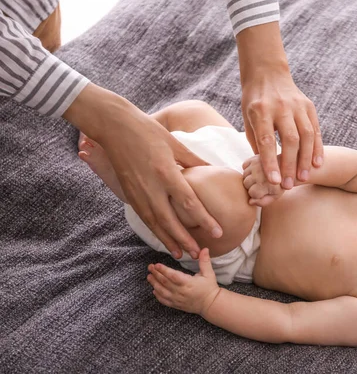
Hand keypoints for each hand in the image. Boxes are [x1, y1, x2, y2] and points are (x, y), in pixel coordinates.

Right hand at [63, 84, 222, 259]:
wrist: (114, 127)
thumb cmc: (147, 131)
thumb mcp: (175, 143)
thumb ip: (194, 160)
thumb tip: (213, 169)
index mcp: (166, 172)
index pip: (189, 203)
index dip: (204, 220)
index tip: (217, 232)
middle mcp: (151, 186)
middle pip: (171, 221)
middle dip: (186, 240)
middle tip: (200, 255)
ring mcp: (137, 192)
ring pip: (155, 223)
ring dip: (169, 241)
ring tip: (182, 255)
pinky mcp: (128, 194)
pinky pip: (144, 217)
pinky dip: (155, 230)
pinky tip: (163, 239)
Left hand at [147, 248, 219, 315]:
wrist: (211, 304)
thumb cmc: (209, 288)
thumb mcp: (209, 273)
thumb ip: (205, 261)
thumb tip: (205, 249)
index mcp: (188, 283)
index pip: (173, 276)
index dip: (164, 270)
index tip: (157, 265)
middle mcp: (181, 292)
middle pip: (165, 282)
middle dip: (156, 274)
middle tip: (150, 267)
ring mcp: (177, 299)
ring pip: (162, 292)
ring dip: (154, 284)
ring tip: (149, 276)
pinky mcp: (176, 305)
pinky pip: (164, 301)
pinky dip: (158, 295)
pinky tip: (154, 290)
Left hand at [237, 23, 323, 190]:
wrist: (267, 72)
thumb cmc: (254, 101)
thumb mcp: (248, 119)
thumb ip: (257, 142)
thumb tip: (265, 168)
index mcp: (261, 110)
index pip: (267, 140)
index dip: (271, 162)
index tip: (274, 182)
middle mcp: (280, 107)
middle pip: (290, 140)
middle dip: (290, 165)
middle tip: (288, 185)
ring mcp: (297, 105)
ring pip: (307, 135)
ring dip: (306, 159)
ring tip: (304, 178)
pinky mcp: (308, 105)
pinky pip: (316, 129)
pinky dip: (317, 148)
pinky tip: (317, 163)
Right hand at [242, 155, 285, 206]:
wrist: (286, 167)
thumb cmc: (280, 184)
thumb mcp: (275, 196)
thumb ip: (262, 202)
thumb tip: (250, 201)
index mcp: (264, 183)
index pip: (251, 193)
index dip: (257, 194)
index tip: (265, 191)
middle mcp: (258, 173)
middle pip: (246, 184)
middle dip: (252, 186)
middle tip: (262, 184)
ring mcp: (255, 164)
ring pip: (244, 175)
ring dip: (250, 178)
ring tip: (260, 177)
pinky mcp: (254, 158)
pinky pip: (244, 166)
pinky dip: (248, 169)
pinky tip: (257, 171)